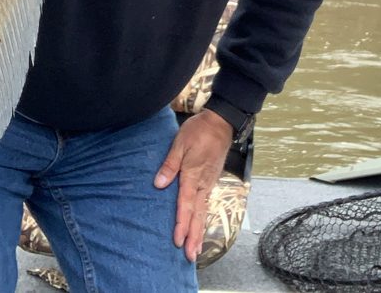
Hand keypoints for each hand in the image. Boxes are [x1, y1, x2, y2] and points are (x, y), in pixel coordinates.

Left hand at [154, 109, 232, 260]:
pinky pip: (206, 204)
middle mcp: (203, 184)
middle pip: (197, 215)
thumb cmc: (199, 131)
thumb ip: (170, 164)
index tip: (178, 241)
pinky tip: (200, 226)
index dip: (181, 224)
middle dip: (193, 237)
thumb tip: (159, 184)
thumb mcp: (180, 143)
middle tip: (190, 257)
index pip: (185, 205)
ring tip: (196, 249)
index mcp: (193, 175)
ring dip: (199, 231)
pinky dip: (202, 218)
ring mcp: (209, 183)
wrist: (221, 123)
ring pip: (203, 212)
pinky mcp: (211, 180)